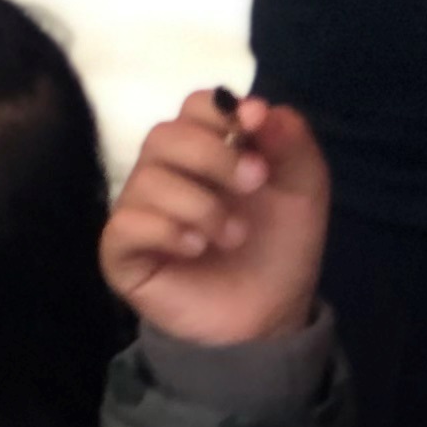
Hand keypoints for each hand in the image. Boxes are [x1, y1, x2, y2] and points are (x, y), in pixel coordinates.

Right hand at [99, 89, 329, 348]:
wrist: (269, 319)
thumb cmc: (279, 249)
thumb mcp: (304, 190)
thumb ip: (291, 142)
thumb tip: (261, 108)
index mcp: (205, 150)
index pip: (194, 106)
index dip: (221, 111)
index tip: (256, 127)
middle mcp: (165, 173)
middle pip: (164, 135)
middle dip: (214, 155)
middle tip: (254, 183)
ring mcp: (139, 212)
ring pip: (147, 179)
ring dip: (200, 203)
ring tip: (233, 235)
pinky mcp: (122, 253)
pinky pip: (125, 225)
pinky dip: (166, 229)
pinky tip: (196, 248)